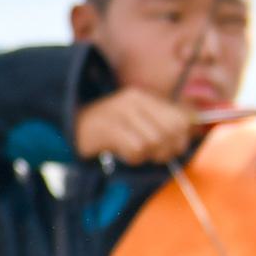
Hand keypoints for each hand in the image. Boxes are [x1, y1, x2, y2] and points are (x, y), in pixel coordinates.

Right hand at [72, 86, 191, 165]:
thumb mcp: (134, 121)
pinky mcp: (108, 128)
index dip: (182, 138)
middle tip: (151, 154)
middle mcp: (134, 101)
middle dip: (166, 149)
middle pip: (172, 131)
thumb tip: (189, 135)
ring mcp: (120, 113)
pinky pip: (136, 150)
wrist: (66, 127)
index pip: (182, 118)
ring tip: (131, 151)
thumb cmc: (104, 131)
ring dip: (146, 155)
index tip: (169, 148)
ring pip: (155, 142)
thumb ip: (160, 124)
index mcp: (144, 97)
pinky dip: (132, 158)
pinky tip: (119, 153)